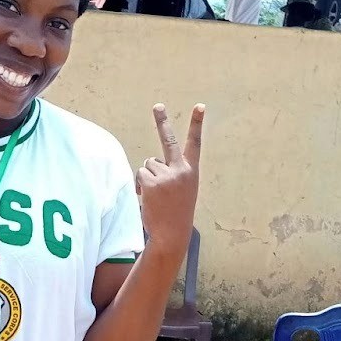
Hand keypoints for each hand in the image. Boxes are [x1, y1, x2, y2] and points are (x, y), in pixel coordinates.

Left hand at [137, 103, 202, 259]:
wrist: (171, 234)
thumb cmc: (175, 213)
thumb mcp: (181, 190)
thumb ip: (171, 173)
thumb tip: (149, 164)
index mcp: (191, 171)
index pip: (195, 143)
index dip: (197, 124)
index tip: (200, 106)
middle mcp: (181, 170)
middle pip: (168, 140)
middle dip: (162, 120)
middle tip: (157, 105)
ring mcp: (166, 175)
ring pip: (148, 164)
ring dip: (147, 177)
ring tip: (156, 195)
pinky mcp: (152, 183)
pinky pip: (140, 175)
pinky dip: (141, 185)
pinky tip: (148, 198)